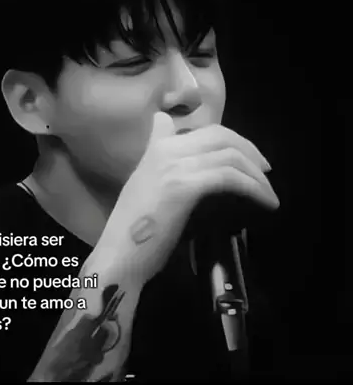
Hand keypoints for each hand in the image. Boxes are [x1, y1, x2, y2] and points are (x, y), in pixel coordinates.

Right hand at [94, 113, 279, 287]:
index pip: (205, 129)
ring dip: (256, 174)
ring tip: (268, 192)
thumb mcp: (148, 189)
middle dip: (250, 151)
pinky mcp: (184, 186)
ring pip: (229, 155)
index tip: (249, 158)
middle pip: (222, 135)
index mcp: (157, 147)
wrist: (117, 255)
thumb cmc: (133, 231)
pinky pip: (229, 177)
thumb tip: (179, 156)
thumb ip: (164, 168)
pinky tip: (264, 201)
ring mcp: (174, 165)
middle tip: (265, 171)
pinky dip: (253, 187)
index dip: (234, 140)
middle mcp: (166, 149)